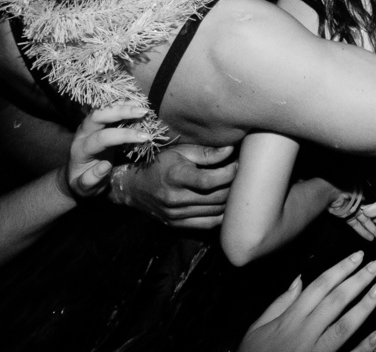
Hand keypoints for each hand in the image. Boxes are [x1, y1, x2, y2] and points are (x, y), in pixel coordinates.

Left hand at [59, 101, 154, 200]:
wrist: (74, 175)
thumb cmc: (81, 184)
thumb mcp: (84, 189)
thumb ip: (91, 180)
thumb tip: (105, 165)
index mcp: (80, 150)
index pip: (102, 138)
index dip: (124, 136)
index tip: (145, 137)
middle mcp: (82, 134)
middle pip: (98, 116)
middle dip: (121, 111)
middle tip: (143, 111)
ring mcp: (87, 126)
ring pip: (102, 108)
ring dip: (122, 104)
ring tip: (142, 105)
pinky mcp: (94, 123)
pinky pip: (106, 109)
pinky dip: (121, 104)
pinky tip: (135, 102)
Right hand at [109, 142, 237, 228]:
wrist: (133, 187)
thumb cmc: (159, 164)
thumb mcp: (180, 151)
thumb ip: (206, 153)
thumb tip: (232, 150)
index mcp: (176, 177)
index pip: (210, 181)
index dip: (229, 173)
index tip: (239, 164)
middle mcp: (176, 199)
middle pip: (216, 197)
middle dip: (234, 186)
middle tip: (242, 175)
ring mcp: (176, 215)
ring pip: (215, 212)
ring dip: (230, 201)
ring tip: (236, 187)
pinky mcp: (178, 224)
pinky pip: (208, 224)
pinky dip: (221, 215)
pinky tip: (226, 204)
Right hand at [239, 251, 375, 351]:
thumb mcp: (259, 326)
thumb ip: (280, 302)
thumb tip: (299, 279)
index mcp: (290, 318)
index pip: (320, 287)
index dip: (340, 269)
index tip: (357, 256)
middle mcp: (305, 332)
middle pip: (335, 301)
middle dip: (357, 281)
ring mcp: (315, 351)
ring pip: (343, 326)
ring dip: (364, 307)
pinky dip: (363, 348)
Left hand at [327, 185, 375, 241]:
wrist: (331, 192)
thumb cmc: (346, 186)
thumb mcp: (360, 190)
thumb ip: (368, 198)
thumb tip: (375, 204)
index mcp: (361, 194)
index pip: (372, 204)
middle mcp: (357, 202)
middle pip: (369, 214)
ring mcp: (352, 210)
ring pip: (363, 221)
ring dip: (370, 229)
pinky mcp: (346, 217)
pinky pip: (355, 225)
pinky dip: (362, 231)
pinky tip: (369, 237)